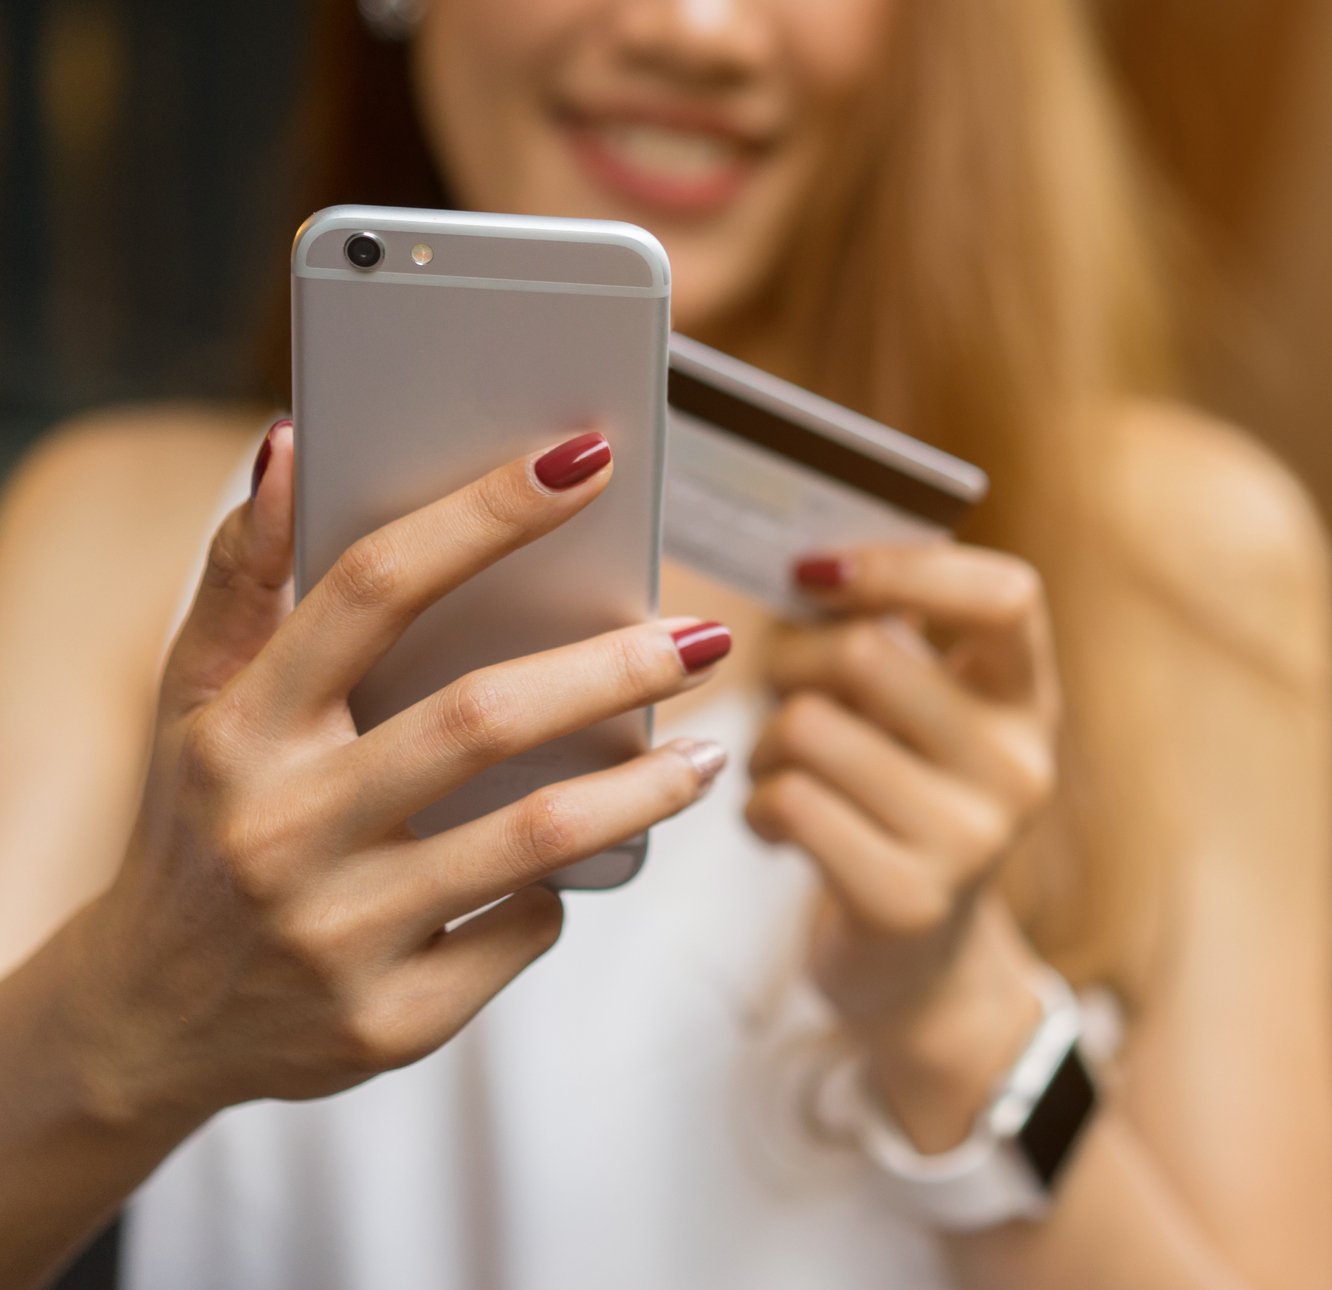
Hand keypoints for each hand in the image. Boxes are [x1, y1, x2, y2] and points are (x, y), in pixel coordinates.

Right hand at [58, 422, 733, 1128]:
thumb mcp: (192, 701)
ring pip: (536, 838)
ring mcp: (335, 933)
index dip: (482, 516)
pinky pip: (523, 930)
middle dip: (613, 669)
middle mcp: (280, 828)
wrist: (151, 1020)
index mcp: (237, 729)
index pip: (369, 590)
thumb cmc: (203, 821)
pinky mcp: (388, 1022)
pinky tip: (583, 862)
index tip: (586, 462)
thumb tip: (292, 440)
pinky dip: (563, 889)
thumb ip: (242, 574)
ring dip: (644, 789)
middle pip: (481, 720)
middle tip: (707, 638)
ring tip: (706, 752)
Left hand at [745, 545, 1060, 1101]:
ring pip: (810, 728)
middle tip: (778, 686)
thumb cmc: (899, 804)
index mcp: (1029, 700)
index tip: (818, 574)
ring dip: (764, 742)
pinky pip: (790, 802)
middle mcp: (1019, 768)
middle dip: (790, 659)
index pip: (1007, 596)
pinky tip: (774, 821)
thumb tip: (804, 560)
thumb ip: (889, 634)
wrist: (920, 969)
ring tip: (777, 768)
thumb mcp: (923, 717)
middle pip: (869, 656)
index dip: (903, 567)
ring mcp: (970, 839)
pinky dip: (758, 804)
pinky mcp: (906, 899)